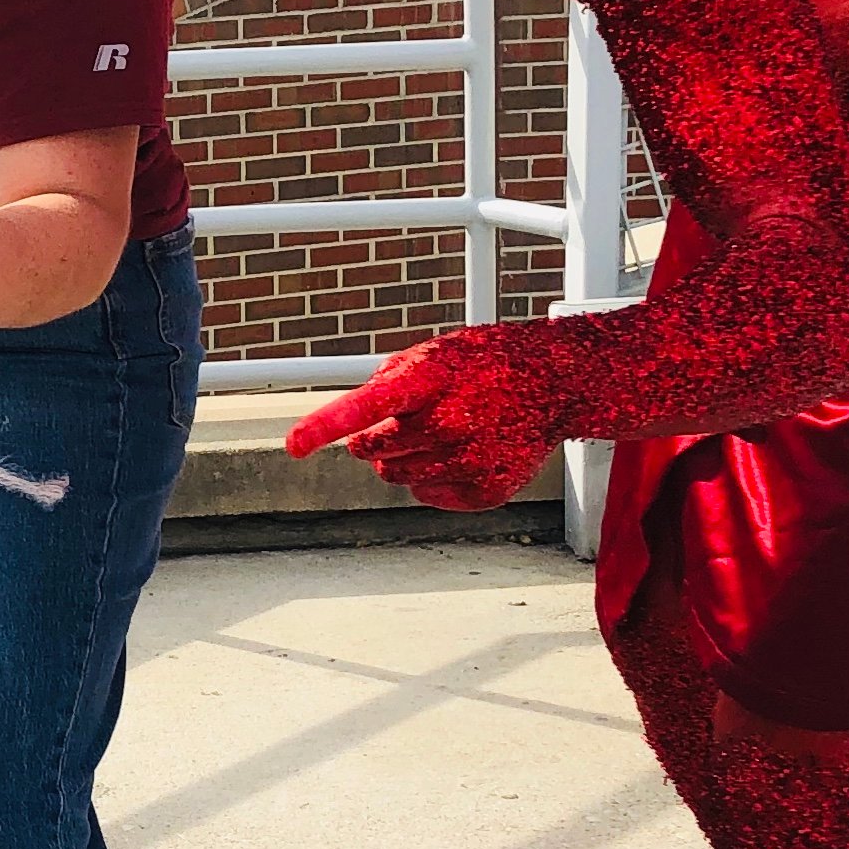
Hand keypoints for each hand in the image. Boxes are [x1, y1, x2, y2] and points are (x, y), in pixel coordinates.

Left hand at [285, 328, 562, 510]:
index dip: (324, 426)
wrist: (555, 381)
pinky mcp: (485, 490)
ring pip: (397, 476)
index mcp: (428, 380)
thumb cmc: (486, 362)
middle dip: (376, 441)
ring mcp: (468, 460)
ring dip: (405, 459)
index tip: (293, 445)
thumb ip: (389, 381)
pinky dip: (434, 478)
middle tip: (407, 421)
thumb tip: (358, 418)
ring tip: (444, 432)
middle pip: (374, 452)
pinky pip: (428, 495)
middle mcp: (447, 422)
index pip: (365, 406)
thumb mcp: (433, 353)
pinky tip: (464, 452)